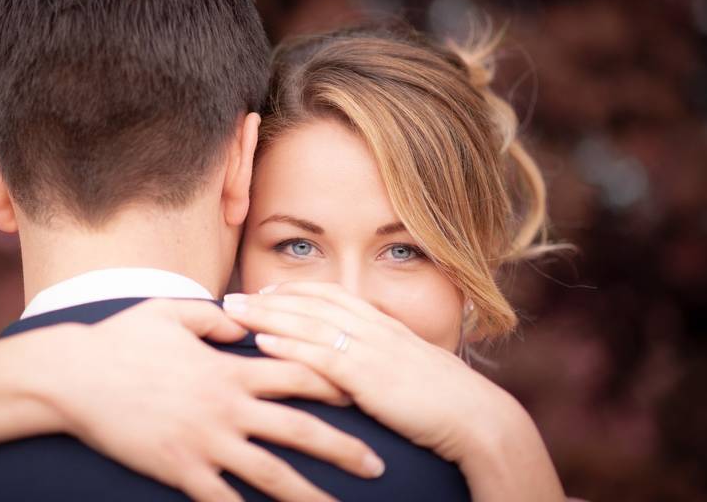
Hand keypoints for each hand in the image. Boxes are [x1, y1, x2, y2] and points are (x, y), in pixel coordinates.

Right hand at [14, 299, 385, 501]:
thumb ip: (215, 315)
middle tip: (378, 465)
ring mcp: (205, 443)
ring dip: (310, 495)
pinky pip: (223, 501)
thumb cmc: (122, 339)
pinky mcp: (180, 470)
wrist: (74, 377)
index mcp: (229, 369)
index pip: (297, 375)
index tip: (362, 394)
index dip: (334, 384)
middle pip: (299, 431)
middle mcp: (226, 408)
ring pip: (271, 475)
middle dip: (343, 449)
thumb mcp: (171, 312)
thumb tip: (244, 318)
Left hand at [222, 283, 565, 501]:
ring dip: (266, 315)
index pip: (330, 295)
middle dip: (266, 298)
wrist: (476, 416)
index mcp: (383, 324)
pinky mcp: (368, 376)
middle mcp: (373, 328)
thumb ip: (381, 356)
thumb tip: (357, 361)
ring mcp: (370, 349)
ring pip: (308, 323)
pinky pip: (321, 355)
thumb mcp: (410, 365)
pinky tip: (263, 343)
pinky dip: (289, 346)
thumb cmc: (444, 398)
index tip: (264, 291)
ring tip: (232, 312)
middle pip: (310, 303)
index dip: (294, 291)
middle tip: (230, 297)